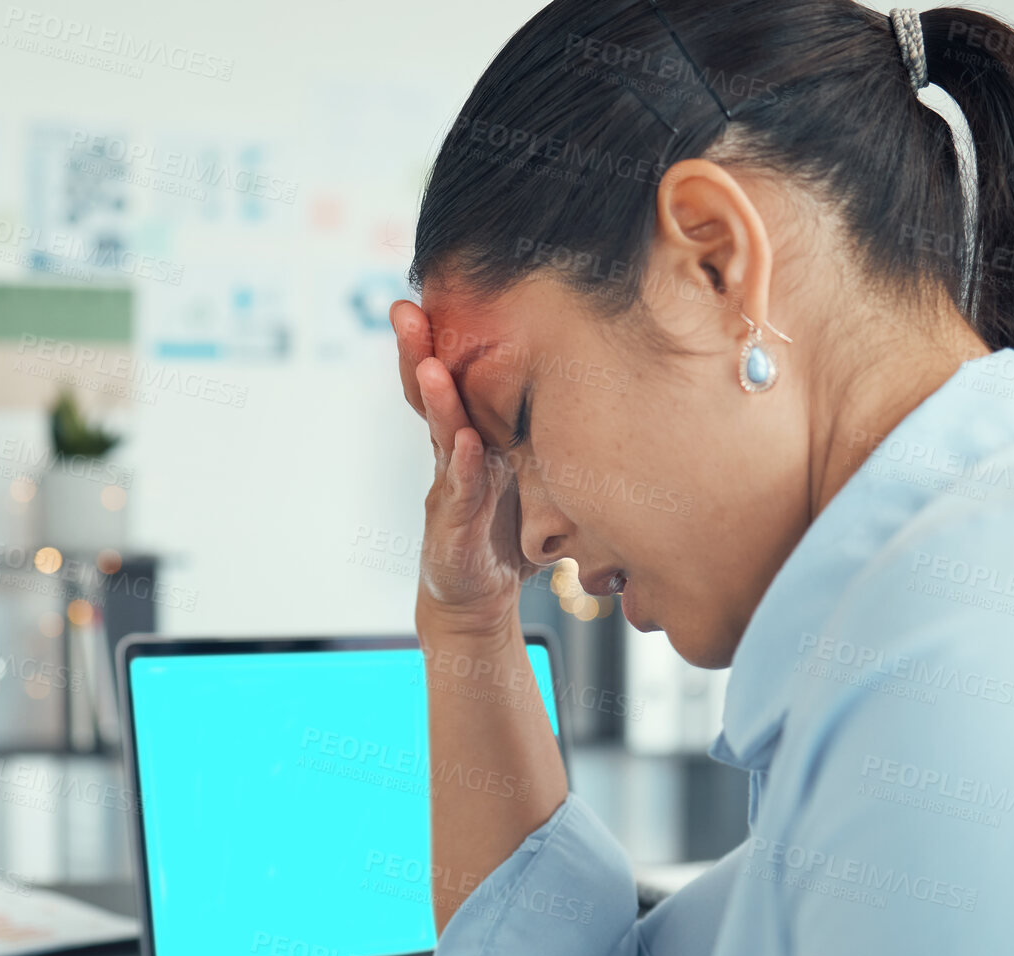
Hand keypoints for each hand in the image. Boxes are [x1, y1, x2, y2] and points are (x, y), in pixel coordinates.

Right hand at [390, 299, 539, 640]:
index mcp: (471, 438)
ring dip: (435, 399)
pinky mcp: (453, 527)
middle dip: (417, 350)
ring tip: (430, 363)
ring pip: (440, 435)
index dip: (442, 338)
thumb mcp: (531, 479)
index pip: (453, 380)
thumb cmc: (504, 537)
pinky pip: (459, 491)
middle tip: (406, 310)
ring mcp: (449, 489)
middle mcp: (454, 456)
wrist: (475, 603)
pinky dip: (462, 466)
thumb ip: (545, 442)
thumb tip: (607, 397)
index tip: (434, 294)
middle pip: (431, 395)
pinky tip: (464, 442)